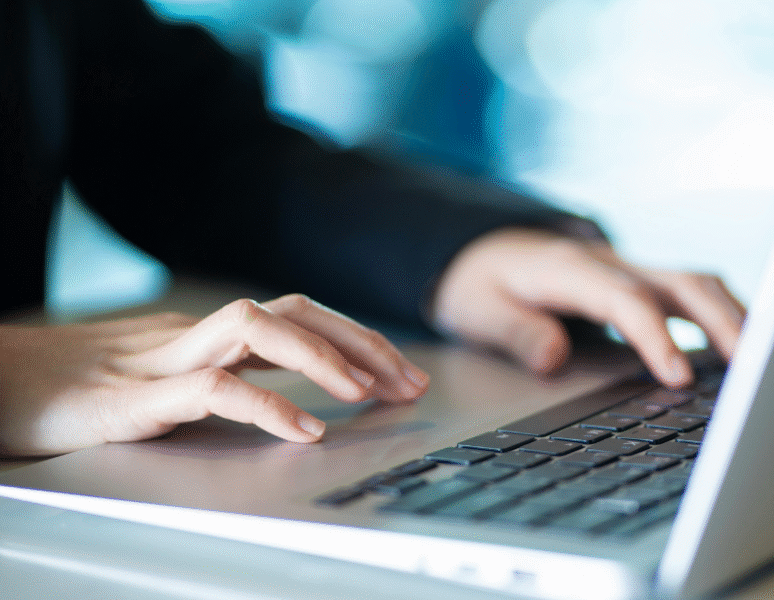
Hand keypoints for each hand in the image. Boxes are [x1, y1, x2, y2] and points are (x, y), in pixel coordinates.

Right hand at [0, 294, 428, 456]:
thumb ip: (217, 385)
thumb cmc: (67, 391)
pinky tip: (304, 430)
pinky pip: (207, 387)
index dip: (354, 338)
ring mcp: (158, 360)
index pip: (294, 316)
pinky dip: (263, 405)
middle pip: (291, 309)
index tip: (401, 372)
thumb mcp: (160, 385)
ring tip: (366, 393)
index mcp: (200, 336)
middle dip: (359, 340)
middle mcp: (188, 335)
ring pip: (254, 328)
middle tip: (410, 381)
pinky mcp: (127, 399)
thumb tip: (281, 403)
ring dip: (320, 356)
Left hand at [429, 227, 745, 386]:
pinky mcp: (636, 281)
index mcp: (567, 269)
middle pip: (680, 280)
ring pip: (695, 282)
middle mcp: (608, 263)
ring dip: (733, 317)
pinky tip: (738, 350)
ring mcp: (627, 269)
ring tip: (765, 362)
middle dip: (724, 321)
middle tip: (757, 368)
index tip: (680, 379)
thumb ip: (514, 332)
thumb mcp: (476, 310)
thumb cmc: (480, 283)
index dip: (656, 337)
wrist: (480, 249)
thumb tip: (555, 359)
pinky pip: (687, 293)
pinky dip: (718, 317)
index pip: (625, 300)